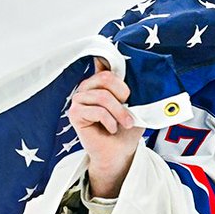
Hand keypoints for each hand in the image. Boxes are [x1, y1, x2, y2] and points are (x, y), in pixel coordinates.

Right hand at [69, 63, 142, 197]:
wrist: (119, 151)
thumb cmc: (126, 128)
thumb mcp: (136, 104)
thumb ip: (134, 87)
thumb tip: (140, 72)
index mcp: (100, 80)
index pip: (104, 62)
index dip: (111, 62)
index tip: (122, 70)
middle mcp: (87, 86)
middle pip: (105, 77)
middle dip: (123, 95)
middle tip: (129, 110)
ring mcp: (78, 99)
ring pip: (103, 96)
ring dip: (119, 112)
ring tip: (125, 123)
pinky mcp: (74, 113)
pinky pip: (97, 111)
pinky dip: (110, 121)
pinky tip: (111, 129)